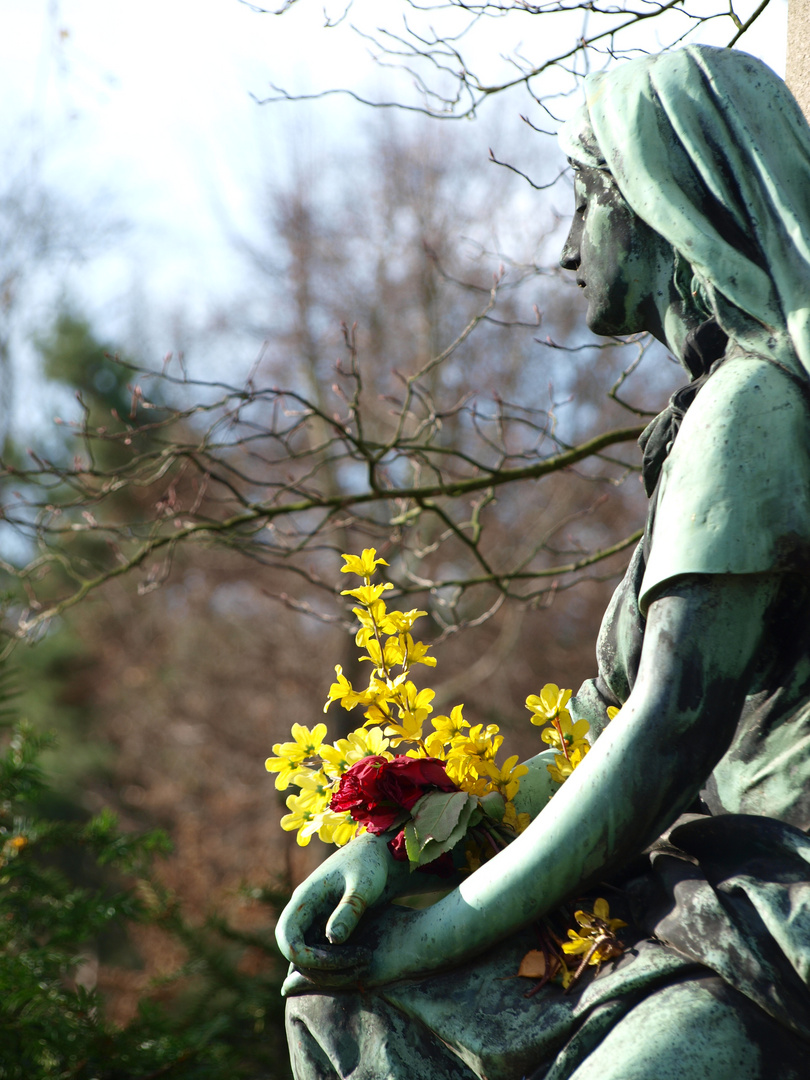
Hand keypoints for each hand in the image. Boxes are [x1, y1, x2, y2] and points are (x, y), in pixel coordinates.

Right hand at [276, 831, 397, 987]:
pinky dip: (338, 965)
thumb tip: (332, 939)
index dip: (306, 957)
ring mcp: (315, 921)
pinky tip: (361, 964)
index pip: (287, 938)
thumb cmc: (371, 864)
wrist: (381, 856)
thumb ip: (349, 909)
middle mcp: (305, 912)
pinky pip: (323, 955)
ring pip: (310, 959)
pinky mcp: (328, 928)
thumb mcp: (363, 885)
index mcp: (305, 898)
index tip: (335, 962)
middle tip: (357, 967)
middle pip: (296, 954)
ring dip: (331, 970)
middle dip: (321, 968)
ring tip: (364, 965)